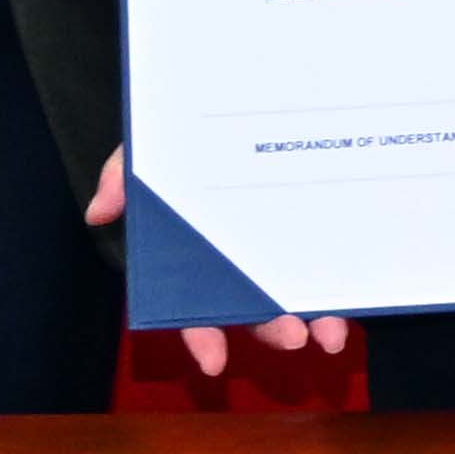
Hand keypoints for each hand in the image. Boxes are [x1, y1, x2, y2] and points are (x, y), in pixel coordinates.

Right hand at [83, 146, 350, 378]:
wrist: (236, 92)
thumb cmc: (183, 134)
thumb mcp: (149, 147)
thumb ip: (123, 175)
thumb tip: (98, 212)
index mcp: (195, 254)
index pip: (190, 305)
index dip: (200, 334)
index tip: (213, 361)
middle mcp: (238, 259)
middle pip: (251, 308)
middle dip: (270, 329)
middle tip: (292, 337)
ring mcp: (279, 247)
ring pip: (296, 295)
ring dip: (316, 320)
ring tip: (331, 334)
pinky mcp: (317, 227)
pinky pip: (331, 263)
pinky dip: (343, 286)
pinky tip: (356, 298)